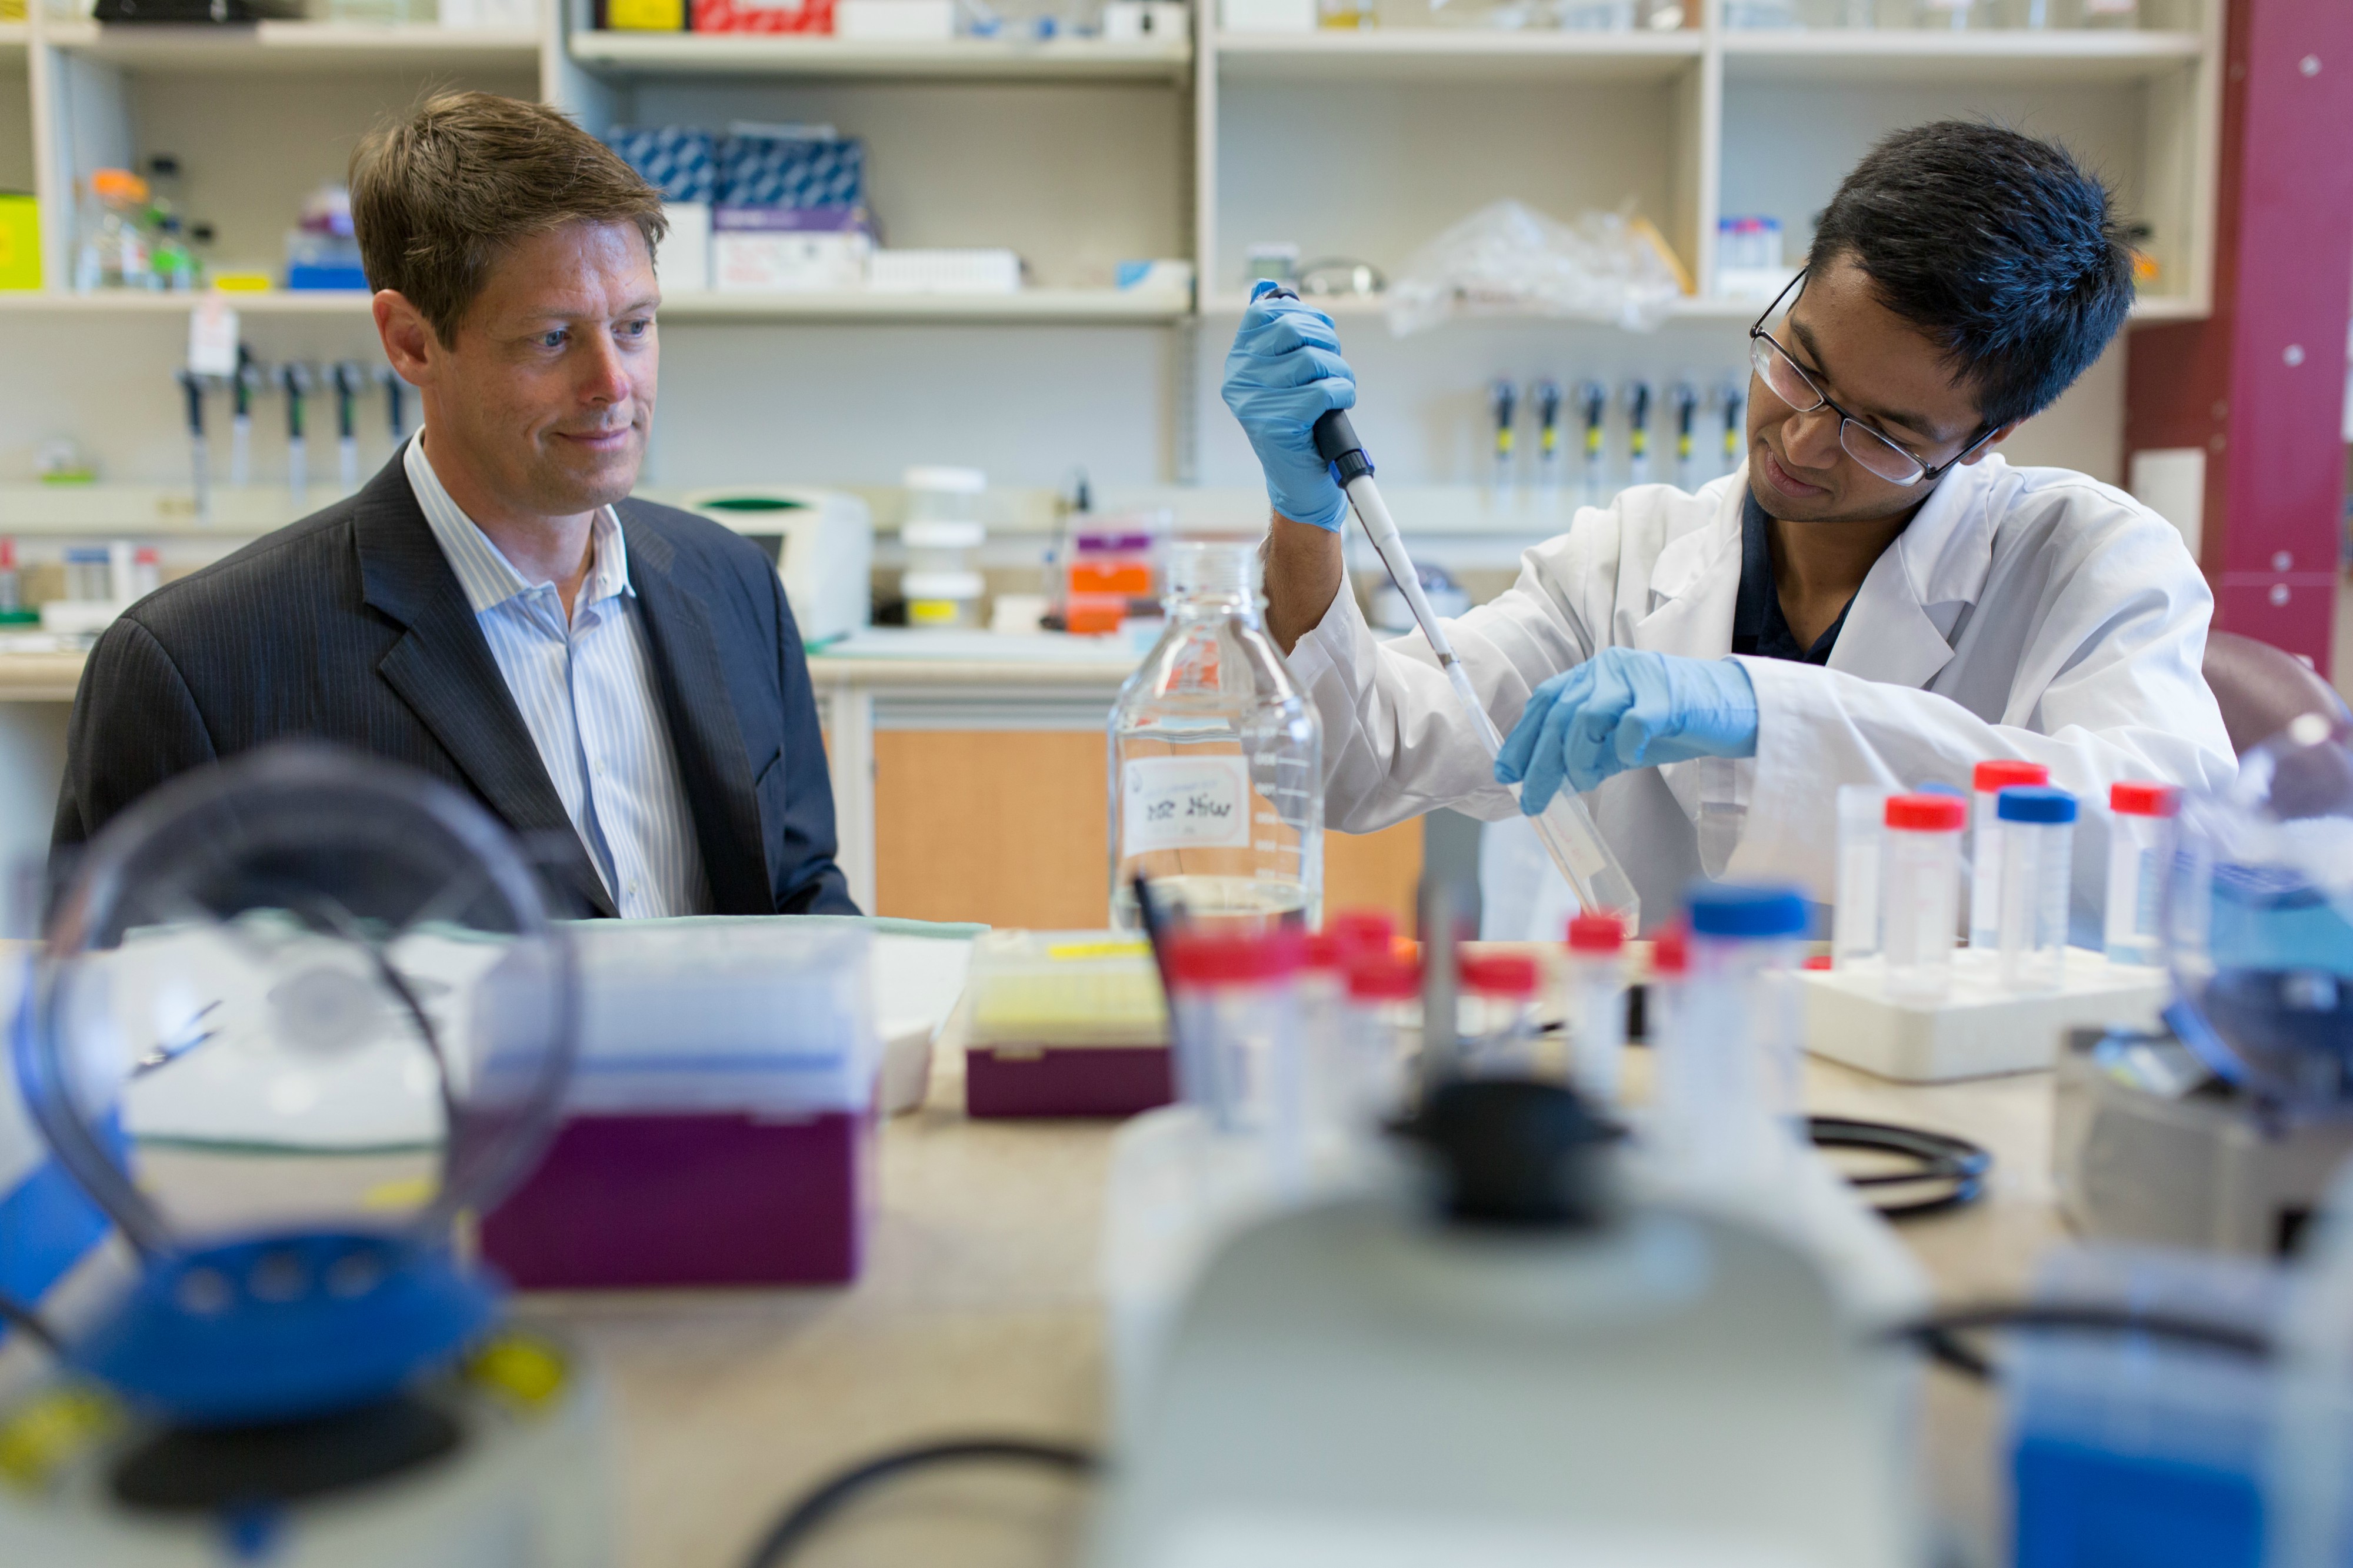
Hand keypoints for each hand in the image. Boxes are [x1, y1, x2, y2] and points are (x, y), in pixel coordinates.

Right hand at [1221, 280, 1356, 532]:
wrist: (1300, 481)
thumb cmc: (1299, 425)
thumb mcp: (1284, 376)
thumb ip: (1278, 335)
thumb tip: (1269, 289)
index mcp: (1239, 361)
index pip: (1266, 312)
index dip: (1303, 315)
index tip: (1321, 332)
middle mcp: (1239, 378)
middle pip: (1292, 329)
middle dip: (1326, 342)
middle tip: (1334, 364)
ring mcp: (1254, 402)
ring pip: (1312, 359)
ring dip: (1339, 372)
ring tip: (1339, 389)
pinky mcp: (1275, 424)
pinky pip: (1323, 389)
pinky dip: (1342, 393)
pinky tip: (1340, 404)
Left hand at [1494, 648, 1758, 812]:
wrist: (1737, 710)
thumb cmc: (1677, 723)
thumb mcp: (1622, 739)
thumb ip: (1587, 752)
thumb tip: (1546, 781)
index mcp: (1595, 674)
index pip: (1546, 701)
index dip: (1522, 738)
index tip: (1506, 773)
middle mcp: (1610, 668)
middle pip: (1560, 714)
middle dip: (1541, 763)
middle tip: (1536, 802)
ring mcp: (1639, 678)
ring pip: (1586, 717)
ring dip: (1579, 758)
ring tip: (1588, 781)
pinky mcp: (1667, 696)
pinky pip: (1631, 723)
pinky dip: (1623, 747)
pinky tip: (1630, 758)